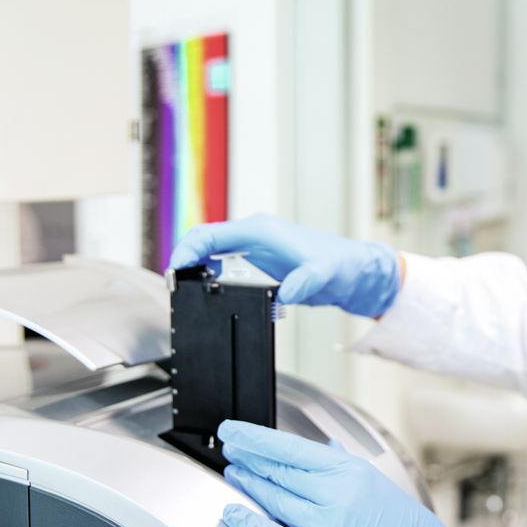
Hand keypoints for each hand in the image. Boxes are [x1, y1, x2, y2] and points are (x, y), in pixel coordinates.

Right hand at [168, 214, 399, 317]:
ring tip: (185, 291)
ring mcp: (254, 248)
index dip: (186, 251)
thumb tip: (286, 295)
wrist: (353, 272)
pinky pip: (224, 265)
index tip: (174, 271)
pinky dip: (211, 276)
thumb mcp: (324, 276)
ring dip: (195, 268)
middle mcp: (253, 235)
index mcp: (260, 231)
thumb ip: (305, 282)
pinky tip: (209, 291)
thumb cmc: (340, 266)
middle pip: (204, 242)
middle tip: (174, 286)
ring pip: (211, 253)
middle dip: (184, 261)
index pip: (209, 234)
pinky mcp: (258, 262)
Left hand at [218, 420, 493, 526]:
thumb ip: (345, 463)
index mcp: (350, 471)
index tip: (234, 430)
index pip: (291, 448)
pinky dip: (251, 524)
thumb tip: (323, 446)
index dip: (256, 438)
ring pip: (275, 499)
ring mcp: (325, 526)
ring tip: (233, 473)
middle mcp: (335, 494)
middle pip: (279, 471)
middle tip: (229, 449)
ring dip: (249, 485)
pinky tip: (234, 513)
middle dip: (248, 458)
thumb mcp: (377, 483)